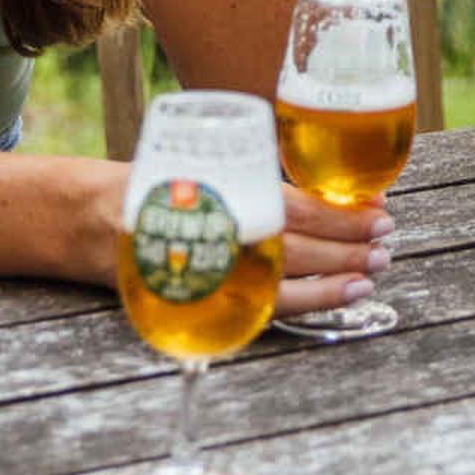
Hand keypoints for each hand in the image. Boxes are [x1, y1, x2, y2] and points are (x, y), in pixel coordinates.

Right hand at [79, 164, 393, 321]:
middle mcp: (216, 231)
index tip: (378, 210)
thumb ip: (255, 179)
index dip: (340, 213)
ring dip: (334, 280)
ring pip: (285, 281)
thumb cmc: (156, 184)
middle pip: (297, 245)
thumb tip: (324, 194)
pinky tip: (335, 299)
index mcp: (221, 190)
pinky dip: (304, 304)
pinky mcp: (203, 300)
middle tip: (386, 243)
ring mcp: (209, 270)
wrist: (88, 219)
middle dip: (347, 246)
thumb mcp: (206, 166)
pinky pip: (261, 308)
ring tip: (371, 274)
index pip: (294, 205)